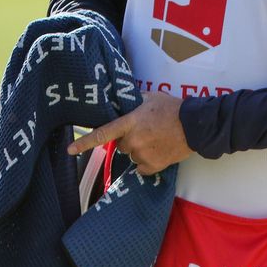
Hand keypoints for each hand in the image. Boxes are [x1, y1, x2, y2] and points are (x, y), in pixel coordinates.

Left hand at [67, 91, 189, 175]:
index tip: (70, 150)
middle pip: (120, 145)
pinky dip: (148, 162)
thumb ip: (135, 102)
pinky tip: (159, 151)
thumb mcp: (152, 98)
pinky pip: (141, 168)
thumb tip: (124, 102)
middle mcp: (133, 140)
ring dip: (140, 150)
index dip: (84, 142)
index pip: (103, 133)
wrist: (196, 126)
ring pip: (132, 156)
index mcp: (131, 123)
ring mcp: (143, 154)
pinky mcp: (153, 165)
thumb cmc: (174, 109)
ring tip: (157, 141)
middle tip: (147, 132)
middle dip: (130, 140)